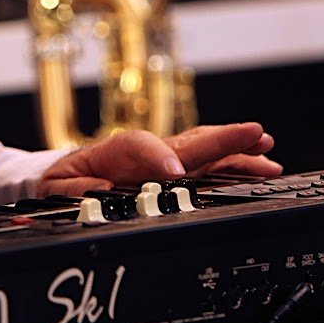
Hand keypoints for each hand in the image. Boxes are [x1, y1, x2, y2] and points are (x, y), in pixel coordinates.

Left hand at [37, 122, 279, 197]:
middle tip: (254, 132)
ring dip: (237, 149)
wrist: (67, 180)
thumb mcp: (57, 188)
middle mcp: (149, 153)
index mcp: (116, 152)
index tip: (174, 173)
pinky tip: (261, 167)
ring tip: (266, 147)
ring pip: (206, 152)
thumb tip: (92, 190)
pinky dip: (237, 165)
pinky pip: (211, 166)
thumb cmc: (66, 180)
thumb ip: (73, 189)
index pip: (140, 146)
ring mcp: (167, 162)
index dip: (158, 157)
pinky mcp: (178, 174)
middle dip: (220, 138)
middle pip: (187, 142)